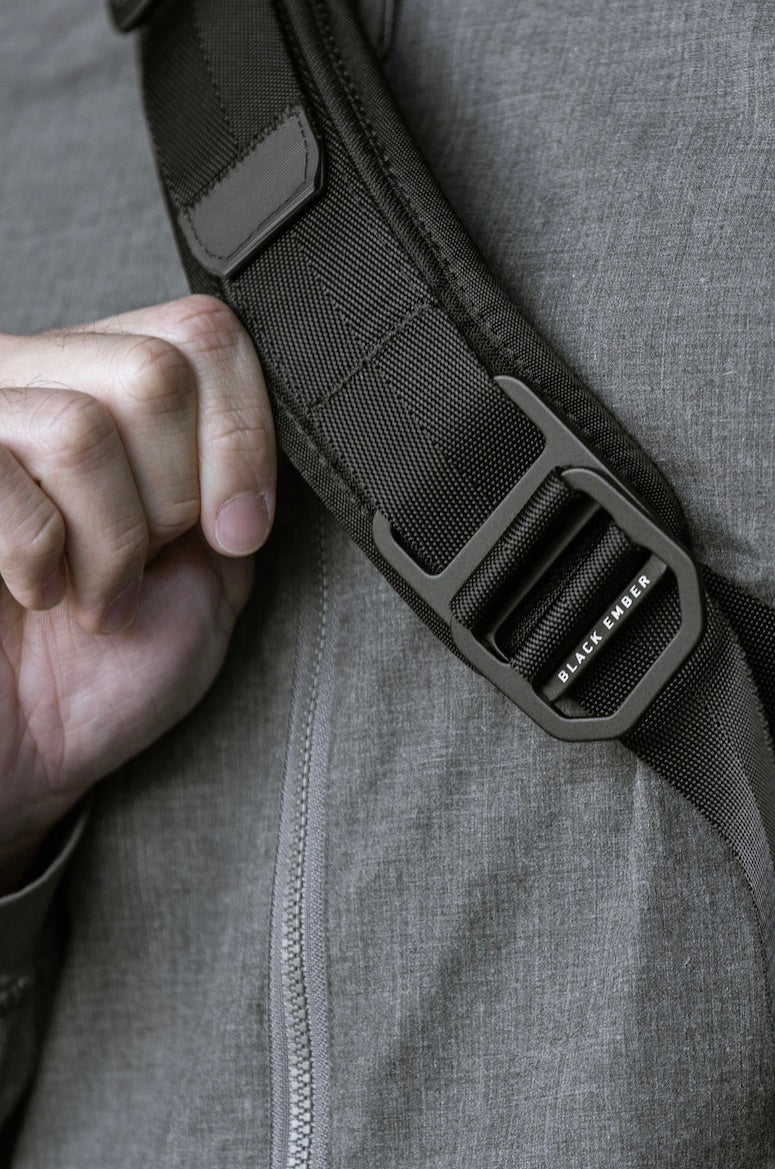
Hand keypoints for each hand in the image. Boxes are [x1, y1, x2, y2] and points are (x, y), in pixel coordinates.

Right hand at [0, 295, 274, 889]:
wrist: (32, 744)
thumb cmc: (116, 664)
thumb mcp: (215, 570)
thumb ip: (238, 486)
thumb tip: (266, 420)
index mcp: (122, 394)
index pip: (205, 335)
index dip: (242, 436)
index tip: (238, 530)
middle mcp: (46, 380)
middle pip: (157, 372)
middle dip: (175, 497)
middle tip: (143, 559)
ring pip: (84, 427)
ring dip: (110, 542)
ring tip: (93, 589)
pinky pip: (9, 482)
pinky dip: (40, 558)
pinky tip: (33, 588)